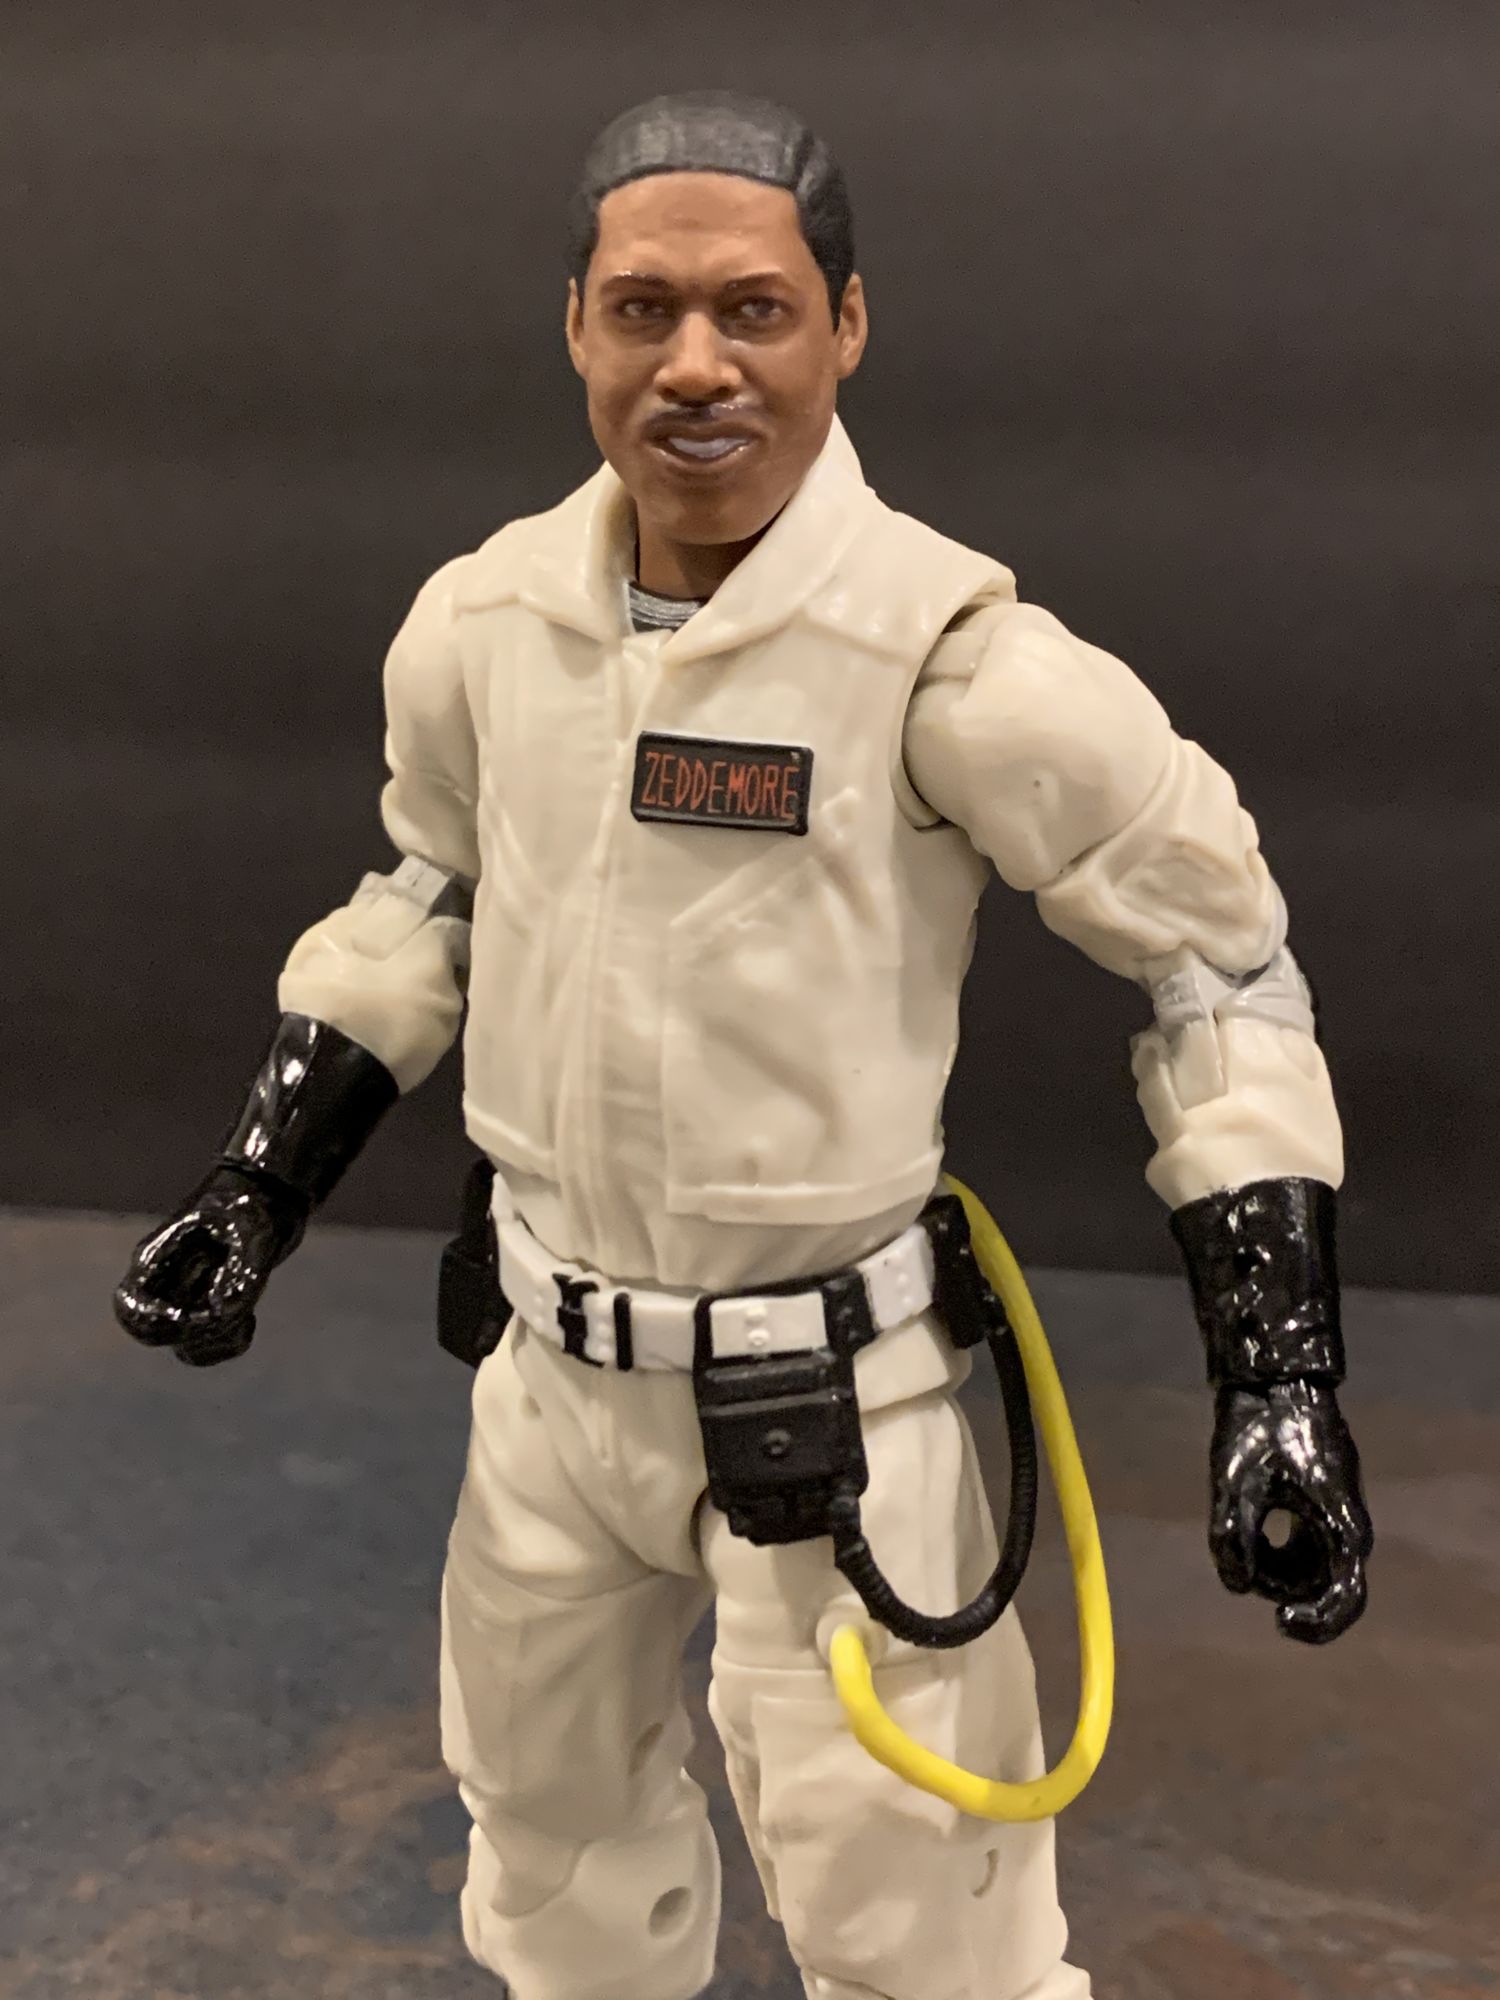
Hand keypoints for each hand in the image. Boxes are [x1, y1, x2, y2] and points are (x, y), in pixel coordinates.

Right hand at [113, 1166, 305, 1366]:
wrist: (269, 1194)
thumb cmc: (250, 1205)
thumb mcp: (250, 1233)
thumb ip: (237, 1275)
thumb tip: (220, 1313)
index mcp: (159, 1258)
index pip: (129, 1306)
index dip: (155, 1322)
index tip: (193, 1314)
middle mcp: (165, 1281)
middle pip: (154, 1333)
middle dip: (193, 1333)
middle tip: (228, 1314)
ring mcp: (186, 1296)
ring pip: (183, 1345)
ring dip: (215, 1342)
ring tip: (244, 1315)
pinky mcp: (209, 1307)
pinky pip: (208, 1345)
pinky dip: (229, 1343)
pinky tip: (249, 1320)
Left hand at [1208, 1379, 1372, 1643]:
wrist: (1275, 1380)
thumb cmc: (1259, 1428)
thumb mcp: (1235, 1483)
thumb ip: (1232, 1538)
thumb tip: (1237, 1585)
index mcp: (1342, 1528)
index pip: (1345, 1599)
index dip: (1316, 1624)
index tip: (1279, 1621)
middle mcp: (1348, 1529)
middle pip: (1322, 1588)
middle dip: (1281, 1589)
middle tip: (1241, 1565)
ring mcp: (1335, 1516)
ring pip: (1311, 1569)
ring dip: (1275, 1568)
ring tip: (1239, 1534)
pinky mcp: (1320, 1504)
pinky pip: (1304, 1545)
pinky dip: (1276, 1548)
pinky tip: (1248, 1526)